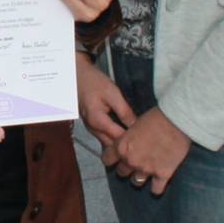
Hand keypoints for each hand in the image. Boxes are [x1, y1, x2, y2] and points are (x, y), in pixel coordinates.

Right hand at [74, 52, 135, 167]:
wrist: (76, 76)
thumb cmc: (94, 82)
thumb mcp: (112, 93)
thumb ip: (124, 111)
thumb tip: (137, 126)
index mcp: (98, 121)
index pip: (119, 138)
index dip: (133, 140)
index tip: (147, 138)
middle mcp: (92, 129)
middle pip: (113, 145)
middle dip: (127, 146)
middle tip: (145, 143)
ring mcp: (91, 128)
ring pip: (108, 143)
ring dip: (121, 143)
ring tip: (137, 140)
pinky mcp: (92, 126)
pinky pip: (105, 137)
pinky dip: (115, 138)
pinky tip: (126, 134)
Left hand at [113, 107, 193, 195]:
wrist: (177, 121)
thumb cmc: (156, 117)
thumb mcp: (134, 124)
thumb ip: (127, 138)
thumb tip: (125, 141)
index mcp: (122, 146)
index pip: (107, 159)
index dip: (111, 158)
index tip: (116, 158)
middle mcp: (131, 160)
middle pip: (121, 172)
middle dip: (127, 167)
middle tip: (135, 161)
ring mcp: (146, 169)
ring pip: (136, 182)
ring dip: (140, 177)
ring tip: (147, 171)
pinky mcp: (163, 174)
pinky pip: (156, 190)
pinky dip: (157, 187)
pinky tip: (159, 182)